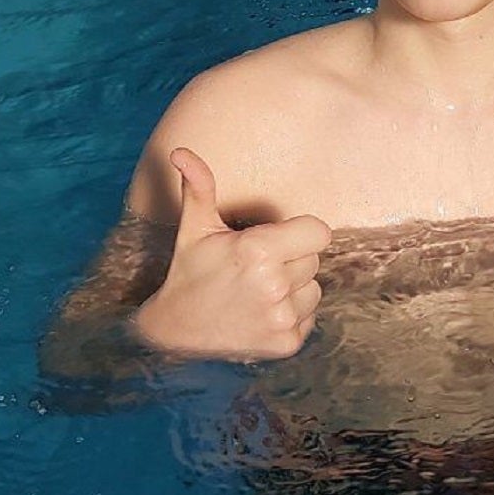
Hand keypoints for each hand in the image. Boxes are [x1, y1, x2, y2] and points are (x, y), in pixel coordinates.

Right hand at [133, 147, 329, 361]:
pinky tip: (261, 313)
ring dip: (294, 288)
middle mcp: (273, 285)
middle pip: (313, 259)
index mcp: (258, 250)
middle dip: (291, 259)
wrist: (175, 332)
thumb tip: (180, 151)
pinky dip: (291, 315)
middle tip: (257, 267)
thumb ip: (199, 186)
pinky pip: (309, 316)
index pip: (318, 232)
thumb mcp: (194, 228)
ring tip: (258, 290)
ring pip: (314, 289)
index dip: (300, 232)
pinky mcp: (286, 344)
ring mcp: (281, 318)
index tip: (276, 239)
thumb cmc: (190, 272)